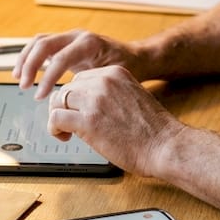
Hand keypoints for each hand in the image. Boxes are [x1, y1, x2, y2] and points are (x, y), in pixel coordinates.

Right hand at [12, 29, 140, 99]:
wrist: (135, 57)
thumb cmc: (127, 69)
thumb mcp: (113, 77)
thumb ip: (95, 87)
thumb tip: (76, 103)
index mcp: (89, 43)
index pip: (60, 58)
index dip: (47, 78)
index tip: (41, 96)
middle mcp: (77, 36)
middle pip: (44, 43)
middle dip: (30, 65)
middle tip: (24, 85)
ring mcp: (70, 37)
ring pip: (40, 41)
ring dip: (26, 58)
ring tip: (18, 77)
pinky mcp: (65, 43)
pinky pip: (42, 45)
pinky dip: (30, 57)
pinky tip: (24, 71)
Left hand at [47, 66, 181, 177]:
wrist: (165, 146)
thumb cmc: (153, 130)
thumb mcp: (132, 97)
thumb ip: (111, 96)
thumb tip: (88, 106)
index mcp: (115, 73)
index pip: (81, 78)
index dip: (76, 97)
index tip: (79, 111)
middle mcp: (103, 81)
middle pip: (67, 88)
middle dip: (65, 107)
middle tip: (70, 124)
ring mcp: (94, 99)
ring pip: (57, 101)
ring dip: (58, 117)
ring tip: (66, 132)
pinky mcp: (87, 120)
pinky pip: (56, 117)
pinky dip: (54, 129)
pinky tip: (64, 137)